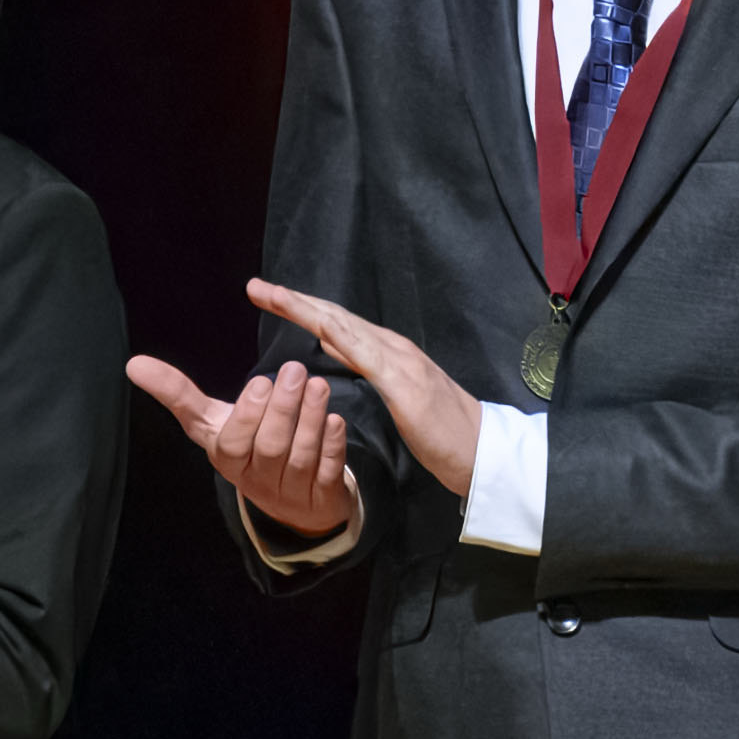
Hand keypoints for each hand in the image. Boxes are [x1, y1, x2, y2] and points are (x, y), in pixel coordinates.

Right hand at [124, 350, 362, 543]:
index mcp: (227, 459)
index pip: (233, 443)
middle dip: (284, 409)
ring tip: (319, 386)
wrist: (289, 499)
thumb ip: (177, 394)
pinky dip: (332, 446)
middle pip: (270, 447)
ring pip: (300, 458)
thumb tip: (132, 364)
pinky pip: (327, 471)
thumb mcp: (211, 423)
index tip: (261, 382)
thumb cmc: (247, 446)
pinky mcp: (321, 496)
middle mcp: (256, 480)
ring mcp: (290, 491)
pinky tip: (336, 420)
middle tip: (296, 371)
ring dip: (311, 420)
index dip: (248, 415)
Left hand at [237, 279, 481, 500]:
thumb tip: (331, 353)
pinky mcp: (406, 385)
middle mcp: (393, 349)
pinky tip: (319, 324)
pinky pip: (368, 355)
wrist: (482, 452)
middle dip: (294, 300)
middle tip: (256, 287)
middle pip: (335, 318)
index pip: (337, 325)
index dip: (302, 309)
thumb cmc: (442, 433)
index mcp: (388, 354)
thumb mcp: (396, 399)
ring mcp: (401, 363)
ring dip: (307, 309)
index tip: (269, 298)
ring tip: (274, 296)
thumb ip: (366, 371)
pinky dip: (342, 336)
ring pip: (346, 327)